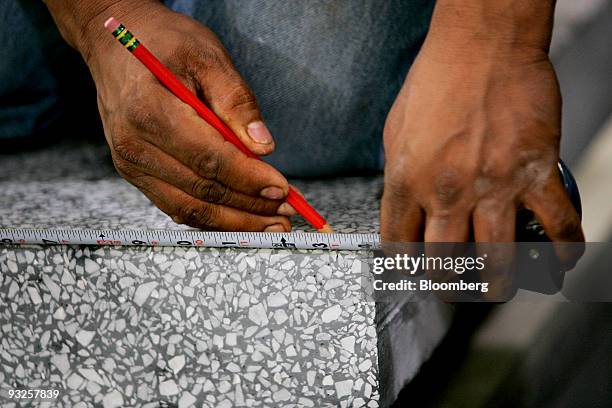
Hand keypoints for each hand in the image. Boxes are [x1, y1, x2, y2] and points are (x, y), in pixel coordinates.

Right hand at [45, 1, 294, 230]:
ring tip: (271, 224)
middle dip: (250, 206)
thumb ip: (236, 101)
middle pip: (202, 190)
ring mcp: (130, 164)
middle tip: (287, 213)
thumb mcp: (207, 56)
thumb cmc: (164, 43)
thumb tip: (263, 147)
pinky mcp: (135, 173)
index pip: (209, 158)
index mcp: (150, 110)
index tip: (283, 189)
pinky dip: (211, 218)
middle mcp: (134, 145)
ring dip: (235, 222)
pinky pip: (176, 207)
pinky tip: (240, 218)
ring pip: (190, 208)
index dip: (249, 179)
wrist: (114, 45)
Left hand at [381, 9, 583, 273]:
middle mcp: (447, 191)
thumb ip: (400, 173)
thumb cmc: (436, 80)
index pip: (398, 243)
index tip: (412, 271)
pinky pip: (557, 224)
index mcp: (406, 180)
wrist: (483, 45)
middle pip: (443, 262)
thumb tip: (404, 203)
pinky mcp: (535, 172)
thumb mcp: (395, 130)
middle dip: (447, 287)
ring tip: (497, 290)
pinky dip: (564, 250)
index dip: (403, 266)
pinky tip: (562, 261)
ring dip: (499, 284)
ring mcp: (493, 185)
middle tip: (453, 292)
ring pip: (497, 259)